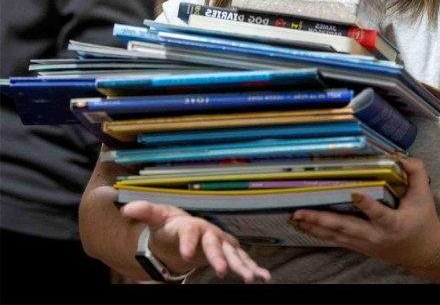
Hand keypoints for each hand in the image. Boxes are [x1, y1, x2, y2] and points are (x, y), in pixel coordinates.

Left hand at [121, 200, 270, 282]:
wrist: (182, 230)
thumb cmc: (170, 226)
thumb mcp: (157, 219)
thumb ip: (145, 212)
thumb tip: (127, 209)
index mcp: (190, 225)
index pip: (189, 231)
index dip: (188, 241)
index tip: (186, 254)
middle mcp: (208, 232)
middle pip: (214, 243)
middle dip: (218, 256)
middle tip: (221, 270)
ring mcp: (219, 242)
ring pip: (232, 253)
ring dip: (242, 264)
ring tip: (251, 278)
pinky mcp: (226, 251)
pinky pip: (241, 260)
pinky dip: (253, 267)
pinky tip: (264, 277)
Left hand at [290, 157, 439, 270]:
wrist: (423, 253)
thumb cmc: (423, 220)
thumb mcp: (423, 195)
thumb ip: (415, 172)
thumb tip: (399, 155)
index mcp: (394, 224)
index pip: (380, 214)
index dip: (367, 205)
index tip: (354, 193)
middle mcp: (376, 236)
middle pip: (346, 228)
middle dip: (322, 220)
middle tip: (300, 212)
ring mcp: (365, 244)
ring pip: (336, 236)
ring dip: (314, 226)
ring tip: (295, 217)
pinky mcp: (358, 246)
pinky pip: (336, 239)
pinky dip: (319, 232)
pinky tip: (303, 225)